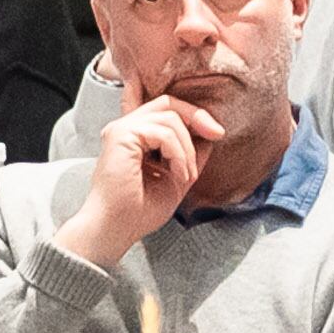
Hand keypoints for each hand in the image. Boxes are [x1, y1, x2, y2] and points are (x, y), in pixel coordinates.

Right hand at [62, 95, 211, 269]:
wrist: (118, 229)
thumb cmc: (138, 212)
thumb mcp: (177, 178)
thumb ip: (190, 155)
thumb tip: (209, 135)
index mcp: (135, 138)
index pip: (166, 110)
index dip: (193, 116)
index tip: (216, 134)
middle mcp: (125, 129)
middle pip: (167, 103)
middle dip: (196, 116)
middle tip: (216, 134)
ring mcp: (121, 130)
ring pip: (169, 118)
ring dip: (187, 148)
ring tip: (186, 175)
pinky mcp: (121, 136)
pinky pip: (163, 133)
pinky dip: (178, 154)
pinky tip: (176, 174)